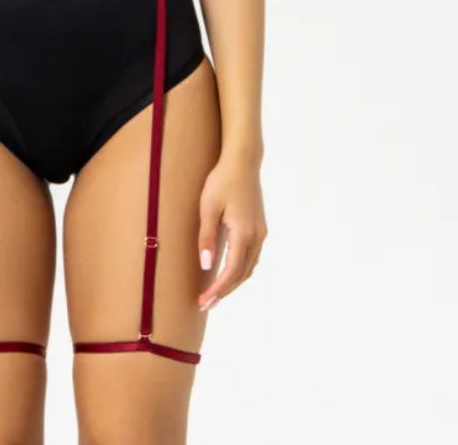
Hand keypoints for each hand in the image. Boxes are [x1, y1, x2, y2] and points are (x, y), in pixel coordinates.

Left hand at [196, 151, 266, 310]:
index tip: (204, 302)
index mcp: (244, 234)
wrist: (243, 162)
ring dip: (233, 283)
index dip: (218, 290)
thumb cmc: (222, 181)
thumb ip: (207, 237)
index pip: (231, 272)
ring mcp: (260, 233)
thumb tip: (206, 265)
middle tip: (205, 304)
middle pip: (242, 274)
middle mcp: (256, 237)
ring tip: (215, 293)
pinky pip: (251, 257)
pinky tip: (228, 272)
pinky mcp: (259, 227)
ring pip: (249, 267)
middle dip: (224, 291)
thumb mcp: (208, 207)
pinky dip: (240, 270)